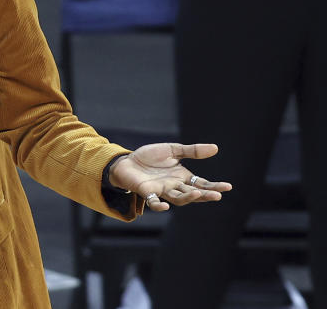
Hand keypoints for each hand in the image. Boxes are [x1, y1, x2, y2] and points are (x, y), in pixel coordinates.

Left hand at [109, 143, 232, 211]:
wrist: (127, 161)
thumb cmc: (150, 157)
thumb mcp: (172, 150)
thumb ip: (192, 151)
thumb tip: (215, 148)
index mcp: (182, 177)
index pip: (202, 183)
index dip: (214, 186)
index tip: (227, 187)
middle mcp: (174, 186)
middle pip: (193, 193)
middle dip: (205, 194)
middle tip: (217, 195)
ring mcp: (161, 190)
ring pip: (177, 198)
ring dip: (188, 197)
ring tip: (199, 193)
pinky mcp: (147, 191)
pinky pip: (153, 201)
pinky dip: (158, 205)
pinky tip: (165, 206)